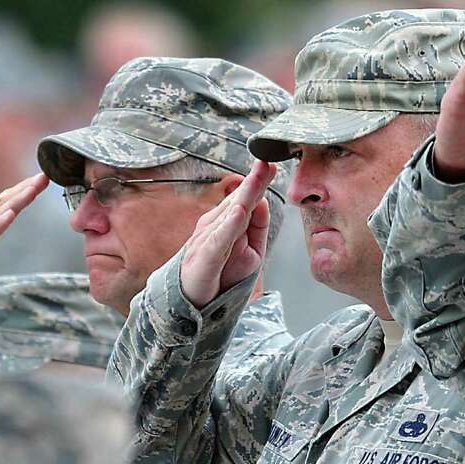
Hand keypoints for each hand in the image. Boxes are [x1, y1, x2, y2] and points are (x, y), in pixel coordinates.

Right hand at [179, 163, 275, 307]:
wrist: (192, 302)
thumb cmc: (220, 276)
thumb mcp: (250, 251)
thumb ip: (257, 227)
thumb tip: (263, 200)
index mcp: (226, 222)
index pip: (245, 198)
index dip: (259, 181)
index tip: (272, 164)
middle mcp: (215, 225)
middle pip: (238, 200)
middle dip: (254, 181)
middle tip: (267, 161)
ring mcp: (208, 240)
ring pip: (229, 214)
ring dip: (244, 196)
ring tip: (257, 179)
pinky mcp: (205, 257)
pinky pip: (218, 239)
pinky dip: (229, 225)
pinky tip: (239, 212)